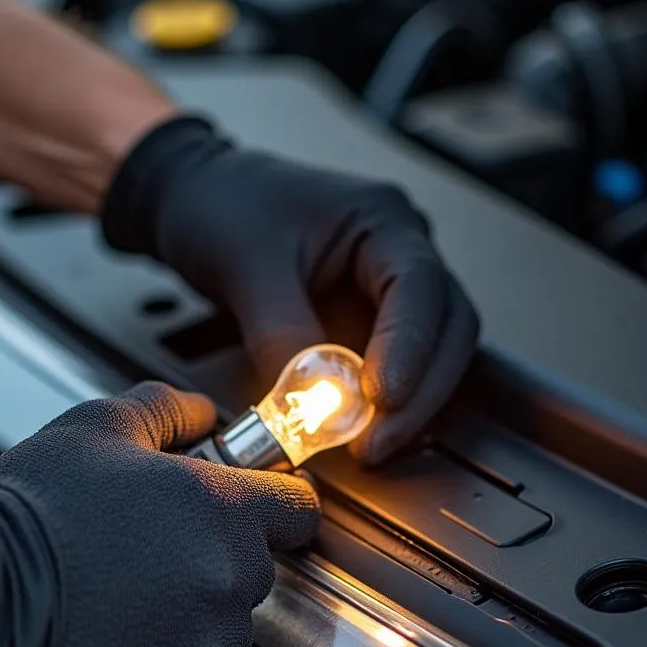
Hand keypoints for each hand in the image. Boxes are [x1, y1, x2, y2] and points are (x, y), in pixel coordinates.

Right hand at [0, 383, 318, 646]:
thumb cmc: (30, 513)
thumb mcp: (96, 429)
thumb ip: (166, 411)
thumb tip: (204, 412)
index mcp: (223, 511)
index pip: (299, 508)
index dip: (277, 502)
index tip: (255, 506)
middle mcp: (228, 583)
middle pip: (254, 571)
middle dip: (216, 560)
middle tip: (150, 553)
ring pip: (223, 631)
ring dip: (190, 618)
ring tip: (120, 602)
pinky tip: (111, 646)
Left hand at [101, 117, 479, 464]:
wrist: (198, 199)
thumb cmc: (223, 204)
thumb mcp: (245, 266)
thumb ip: (280, 332)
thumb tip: (306, 402)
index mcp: (381, 219)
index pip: (420, 286)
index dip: (409, 347)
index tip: (381, 397)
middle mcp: (400, 252)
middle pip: (448, 330)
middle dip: (418, 394)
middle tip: (374, 443)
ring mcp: (390, 290)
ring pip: (434, 356)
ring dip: (409, 407)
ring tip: (366, 446)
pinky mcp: (370, 323)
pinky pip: (398, 369)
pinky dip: (386, 406)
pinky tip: (360, 433)